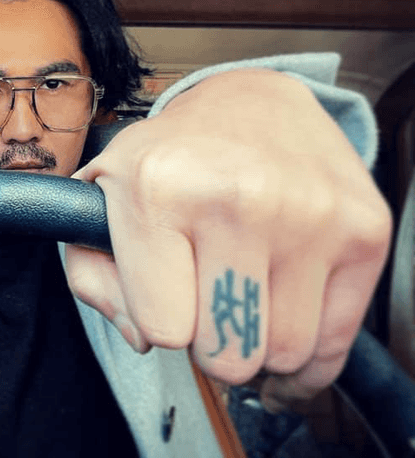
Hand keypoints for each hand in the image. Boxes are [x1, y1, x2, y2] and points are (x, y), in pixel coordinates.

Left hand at [65, 69, 391, 410]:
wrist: (251, 105)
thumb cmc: (170, 162)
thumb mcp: (102, 202)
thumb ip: (94, 279)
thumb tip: (142, 339)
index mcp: (157, 191)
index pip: (164, 329)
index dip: (159, 323)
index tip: (165, 295)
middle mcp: (238, 198)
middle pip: (228, 353)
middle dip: (211, 342)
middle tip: (208, 303)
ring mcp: (309, 213)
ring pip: (284, 353)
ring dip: (260, 345)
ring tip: (246, 303)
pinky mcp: (363, 229)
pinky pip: (335, 341)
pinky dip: (308, 349)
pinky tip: (284, 318)